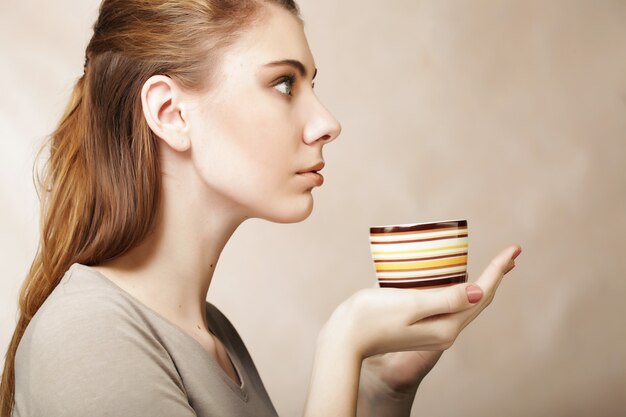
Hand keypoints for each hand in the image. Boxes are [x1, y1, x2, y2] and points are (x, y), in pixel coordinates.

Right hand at [354, 245, 521, 414]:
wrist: (344, 340)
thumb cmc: (370, 318)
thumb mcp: (409, 305)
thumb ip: (444, 299)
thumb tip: (477, 291)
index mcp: (445, 327)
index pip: (481, 295)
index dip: (498, 271)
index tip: (513, 250)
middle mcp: (443, 331)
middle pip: (478, 301)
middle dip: (496, 277)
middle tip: (510, 255)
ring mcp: (431, 330)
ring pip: (465, 304)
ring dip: (481, 283)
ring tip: (493, 267)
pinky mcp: (419, 326)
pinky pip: (449, 305)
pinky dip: (459, 289)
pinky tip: (455, 280)